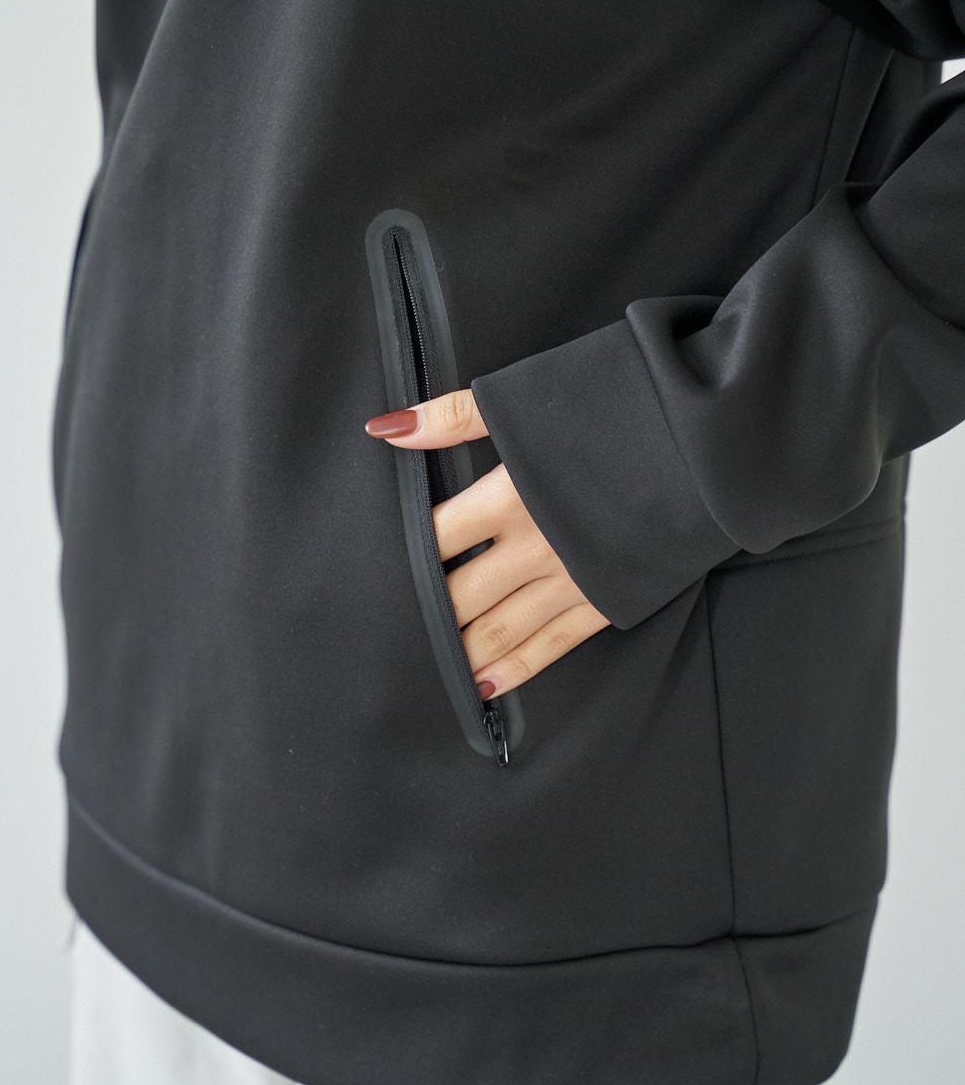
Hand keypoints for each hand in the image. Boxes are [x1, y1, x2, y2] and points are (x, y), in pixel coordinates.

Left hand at [364, 389, 609, 698]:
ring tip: (426, 666)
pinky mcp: (606, 600)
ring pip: (498, 629)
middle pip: (458, 594)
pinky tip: (484, 685)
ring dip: (459, 651)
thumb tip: (386, 430)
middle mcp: (534, 546)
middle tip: (389, 632)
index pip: (435, 537)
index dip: (402, 555)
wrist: (709, 444)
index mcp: (510, 496)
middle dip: (423, 614)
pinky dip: (515, 669)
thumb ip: (455, 417)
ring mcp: (571, 580)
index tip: (376, 571)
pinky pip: (551, 645)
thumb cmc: (621, 410)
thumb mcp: (533, 399)